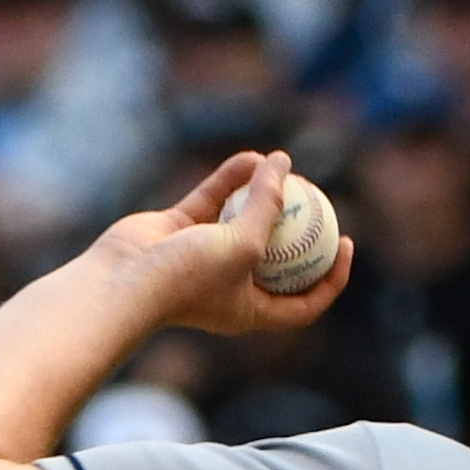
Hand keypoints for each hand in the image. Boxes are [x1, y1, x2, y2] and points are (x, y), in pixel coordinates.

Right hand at [86, 151, 353, 338]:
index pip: (305, 302)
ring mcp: (204, 257)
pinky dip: (230, 181)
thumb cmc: (188, 278)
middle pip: (279, 260)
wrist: (123, 281)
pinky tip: (249, 157)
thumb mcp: (244, 246)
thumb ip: (268, 207)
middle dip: (300, 230)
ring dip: (262, 195)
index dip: (332, 277)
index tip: (346, 243)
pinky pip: (214, 201)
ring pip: (243, 222)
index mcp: (253, 312)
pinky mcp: (180, 230)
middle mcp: (231, 287)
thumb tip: (285, 164)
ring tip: (280, 165)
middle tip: (321, 199)